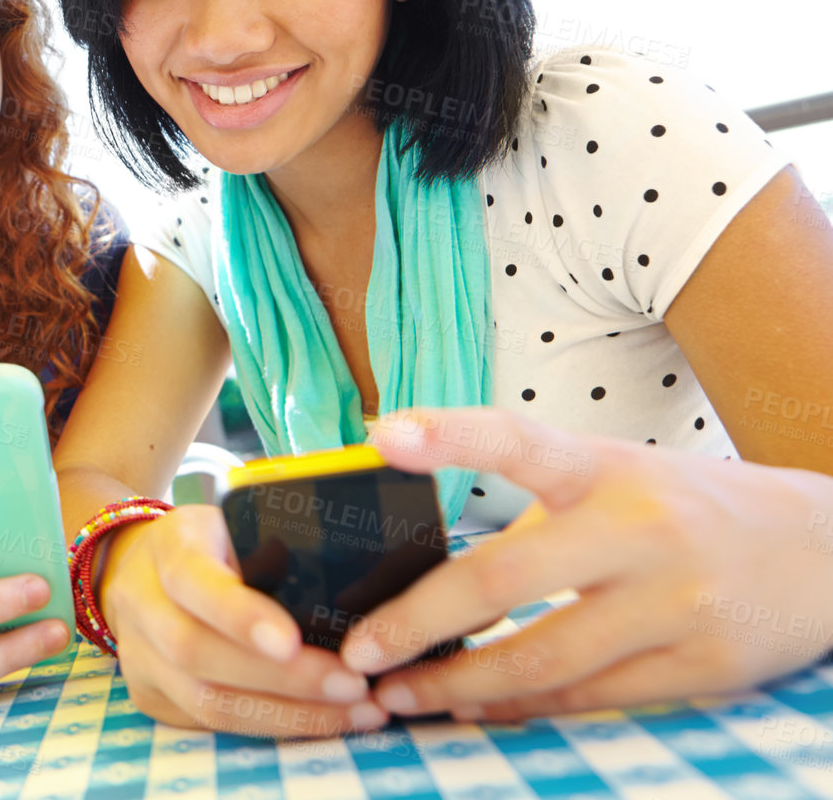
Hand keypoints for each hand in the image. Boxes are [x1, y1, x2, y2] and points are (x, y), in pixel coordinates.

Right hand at [98, 503, 391, 736]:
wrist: (136, 568)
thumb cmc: (210, 543)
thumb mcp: (234, 521)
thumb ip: (273, 545)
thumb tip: (356, 588)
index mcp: (167, 547)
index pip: (192, 580)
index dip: (237, 615)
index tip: (291, 640)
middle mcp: (140, 604)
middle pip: (198, 653)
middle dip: (283, 679)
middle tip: (354, 685)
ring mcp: (138, 657)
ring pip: (206, 702)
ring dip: (288, 715)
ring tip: (357, 712)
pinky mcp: (150, 696)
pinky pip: (212, 725)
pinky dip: (274, 726)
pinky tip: (325, 721)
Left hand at [349, 407, 832, 721]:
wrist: (821, 550)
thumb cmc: (678, 506)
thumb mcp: (609, 474)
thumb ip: (526, 501)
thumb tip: (414, 556)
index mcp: (602, 467)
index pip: (515, 437)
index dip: (447, 434)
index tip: (380, 437)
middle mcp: (637, 528)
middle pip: (503, 580)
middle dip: (417, 623)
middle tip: (357, 651)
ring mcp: (674, 601)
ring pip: (542, 658)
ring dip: (458, 684)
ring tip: (400, 695)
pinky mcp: (702, 665)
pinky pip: (590, 698)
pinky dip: (523, 707)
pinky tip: (477, 707)